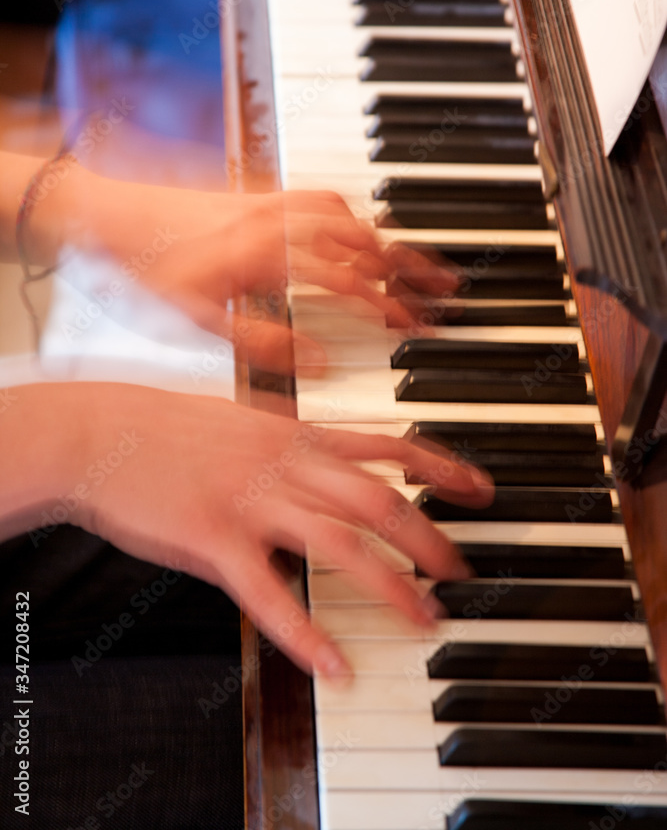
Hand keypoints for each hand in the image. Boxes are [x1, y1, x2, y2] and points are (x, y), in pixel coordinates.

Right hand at [66, 383, 492, 676]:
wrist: (100, 433)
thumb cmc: (166, 429)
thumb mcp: (240, 422)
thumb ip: (288, 447)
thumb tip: (326, 466)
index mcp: (294, 435)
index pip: (386, 444)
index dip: (440, 466)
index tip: (479, 487)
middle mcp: (284, 465)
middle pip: (378, 500)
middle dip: (429, 537)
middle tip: (460, 571)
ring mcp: (252, 500)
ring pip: (340, 543)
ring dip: (390, 583)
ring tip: (423, 617)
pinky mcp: (215, 539)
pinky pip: (271, 594)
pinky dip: (307, 634)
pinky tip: (335, 664)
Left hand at [78, 177, 461, 372]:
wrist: (102, 212)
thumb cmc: (142, 269)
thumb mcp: (197, 323)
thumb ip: (265, 344)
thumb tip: (323, 363)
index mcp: (271, 256)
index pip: (350, 282)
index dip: (389, 306)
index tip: (418, 326)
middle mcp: (280, 222)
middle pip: (365, 243)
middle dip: (410, 270)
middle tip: (446, 292)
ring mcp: (272, 203)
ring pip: (351, 217)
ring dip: (387, 241)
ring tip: (415, 263)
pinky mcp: (258, 194)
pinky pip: (323, 196)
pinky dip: (352, 214)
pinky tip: (357, 226)